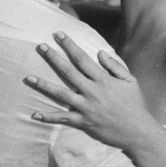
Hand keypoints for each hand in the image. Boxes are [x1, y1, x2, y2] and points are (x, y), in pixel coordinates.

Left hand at [26, 32, 160, 150]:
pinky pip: (62, 119)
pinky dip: (48, 117)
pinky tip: (34, 114)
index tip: (58, 35)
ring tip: (29, 77)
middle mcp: (92, 91)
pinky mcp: (83, 122)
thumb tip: (100, 53)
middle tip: (40, 47)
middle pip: (68, 71)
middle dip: (53, 57)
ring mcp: (86, 108)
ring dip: (43, 85)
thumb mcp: (130, 81)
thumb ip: (115, 66)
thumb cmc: (135, 104)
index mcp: (103, 80)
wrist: (137, 131)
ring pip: (60, 94)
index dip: (69, 45)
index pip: (82, 58)